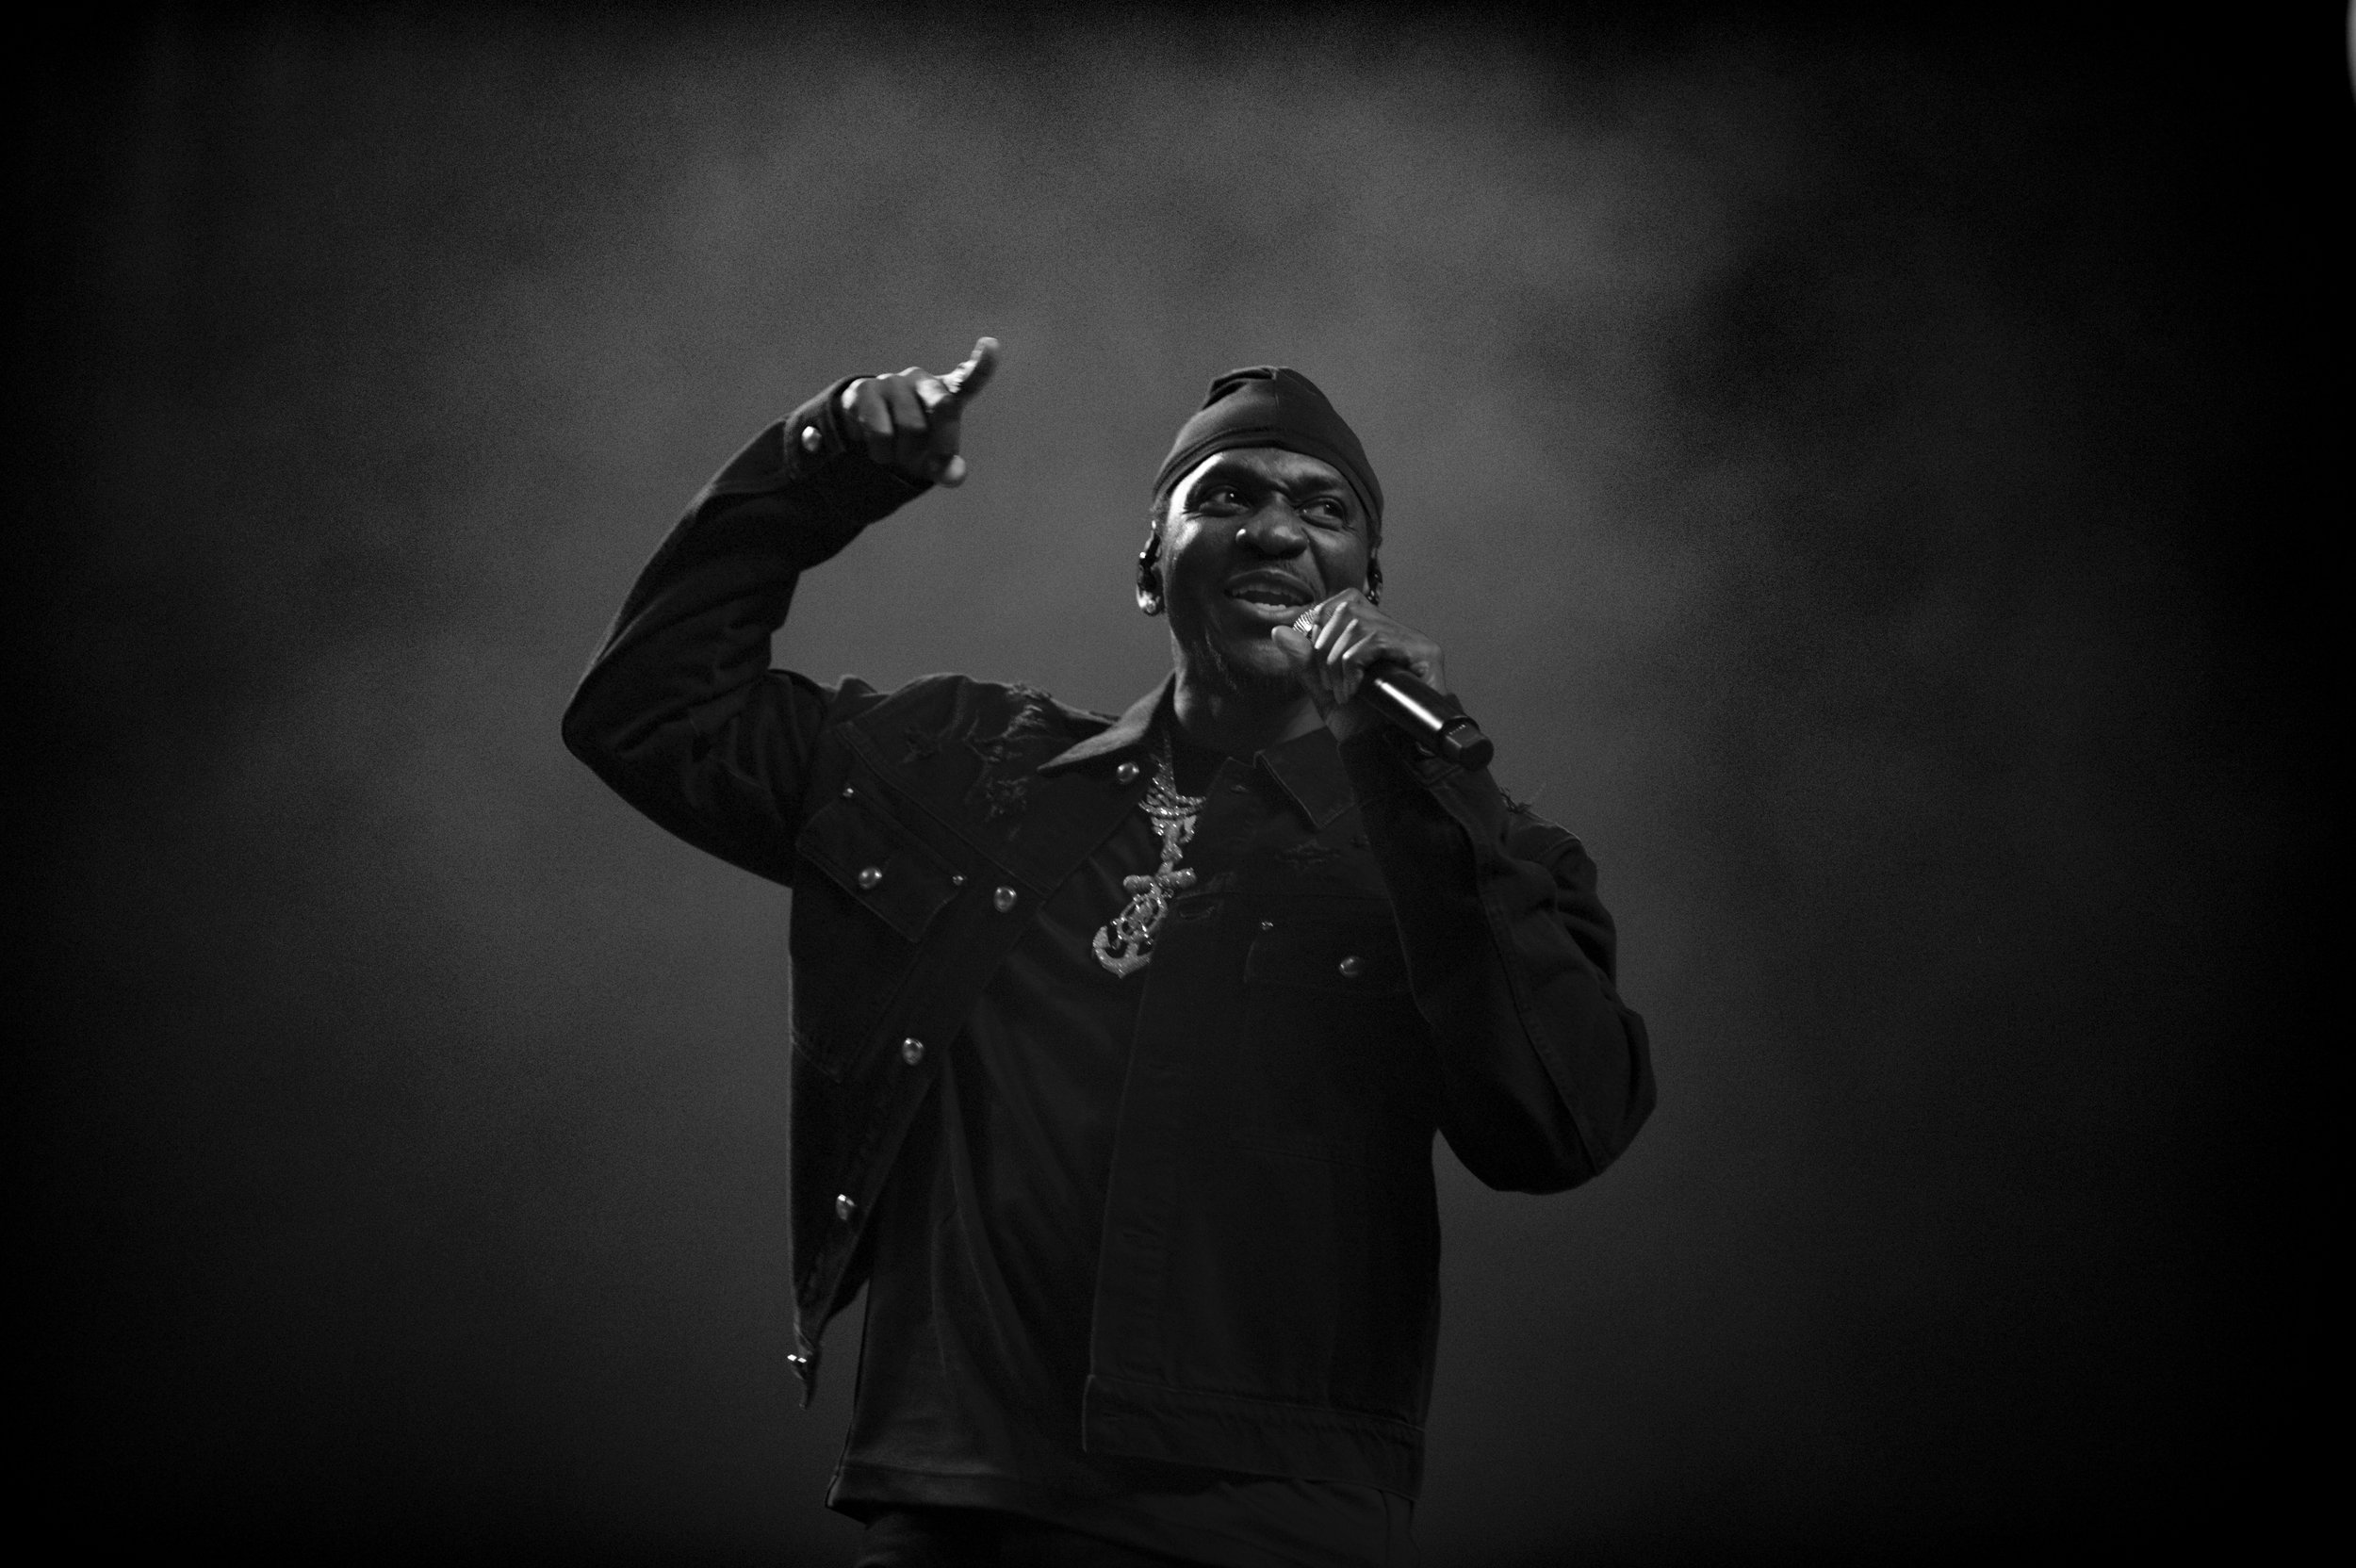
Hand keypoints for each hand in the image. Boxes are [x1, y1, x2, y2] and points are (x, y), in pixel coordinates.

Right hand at [838, 336, 999, 486]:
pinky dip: (883, 452)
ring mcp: (893, 381)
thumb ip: (948, 469)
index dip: (982, 363)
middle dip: (943, 442)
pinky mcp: (866, 389)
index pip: (970, 378)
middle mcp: (922, 380)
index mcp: (947, 392)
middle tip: (935, 466)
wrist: (869, 432)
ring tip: (899, 451)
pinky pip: (881, 431)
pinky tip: (879, 447)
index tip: (991, 345)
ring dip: (905, 452)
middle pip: (944, 405)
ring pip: (911, 426)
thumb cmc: (913, 443)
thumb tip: (954, 475)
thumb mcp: (933, 461)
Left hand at [1268, 590, 1447, 740]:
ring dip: (1337, 661)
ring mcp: (1414, 642)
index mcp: (1375, 635)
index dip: (1321, 622)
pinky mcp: (1426, 654)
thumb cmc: (1361, 724)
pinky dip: (1353, 666)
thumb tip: (1280, 631)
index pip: (1345, 601)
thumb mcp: (1324, 690)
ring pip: (1357, 626)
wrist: (1385, 753)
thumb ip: (1305, 660)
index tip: (1313, 658)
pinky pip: (1374, 642)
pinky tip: (1354, 690)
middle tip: (1327, 683)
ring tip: (1341, 691)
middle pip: (1347, 610)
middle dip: (1324, 647)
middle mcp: (1398, 633)